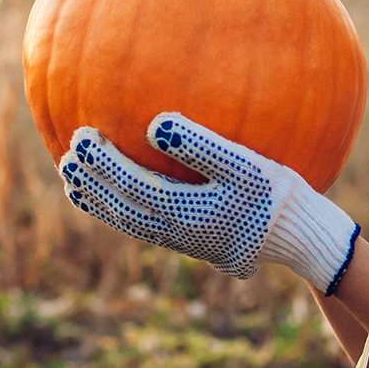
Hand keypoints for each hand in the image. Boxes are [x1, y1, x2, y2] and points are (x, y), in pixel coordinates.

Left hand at [58, 114, 359, 293]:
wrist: (302, 237)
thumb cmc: (277, 195)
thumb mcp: (245, 165)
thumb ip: (200, 145)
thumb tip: (154, 123)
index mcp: (186, 213)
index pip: (132, 187)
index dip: (103, 164)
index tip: (81, 136)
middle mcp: (179, 234)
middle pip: (123, 210)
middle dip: (93, 185)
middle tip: (66, 158)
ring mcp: (186, 243)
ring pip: (132, 225)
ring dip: (101, 206)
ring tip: (76, 185)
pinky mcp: (197, 244)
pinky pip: (149, 229)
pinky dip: (124, 214)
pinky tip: (120, 201)